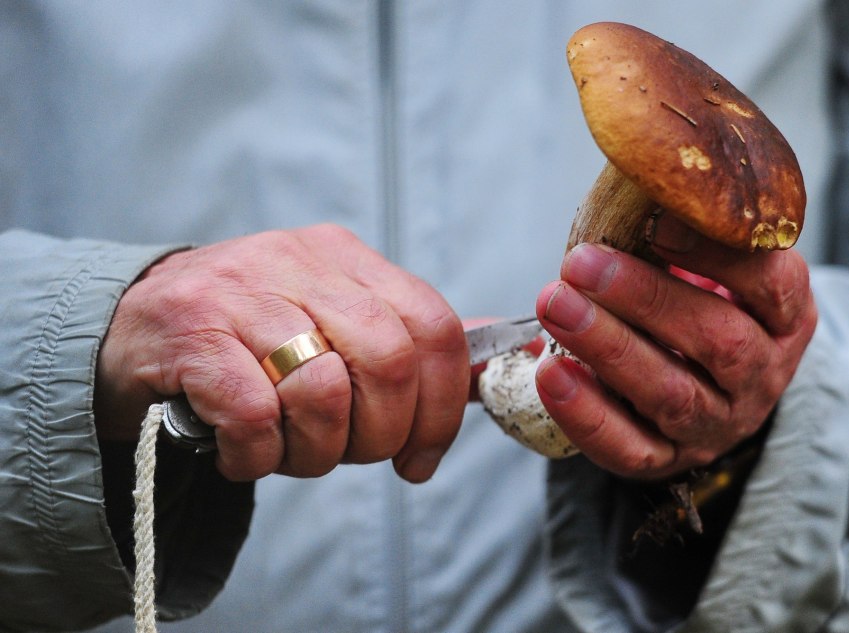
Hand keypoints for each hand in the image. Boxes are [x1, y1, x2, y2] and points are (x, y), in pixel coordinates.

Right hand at [94, 225, 469, 482]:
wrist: (136, 324)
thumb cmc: (250, 336)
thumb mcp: (331, 318)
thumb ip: (406, 335)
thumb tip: (495, 353)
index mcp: (345, 257)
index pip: (434, 326)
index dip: (444, 407)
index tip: (422, 458)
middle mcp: (298, 262)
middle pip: (390, 362)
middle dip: (382, 436)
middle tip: (351, 456)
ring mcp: (243, 292)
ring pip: (324, 392)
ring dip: (315, 452)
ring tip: (289, 452)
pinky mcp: (192, 334)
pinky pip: (254, 415)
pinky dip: (257, 456)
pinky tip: (242, 453)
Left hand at [534, 215, 816, 479]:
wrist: (703, 390)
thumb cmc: (695, 306)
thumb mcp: (708, 268)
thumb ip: (679, 235)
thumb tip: (626, 186)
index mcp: (784, 317)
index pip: (772, 284)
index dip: (718, 253)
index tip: (658, 223)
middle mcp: (761, 375)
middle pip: (719, 341)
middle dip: (645, 299)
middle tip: (581, 264)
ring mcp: (717, 424)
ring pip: (672, 394)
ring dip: (609, 347)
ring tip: (555, 305)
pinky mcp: (667, 459)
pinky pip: (630, 447)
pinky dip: (587, 413)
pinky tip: (550, 372)